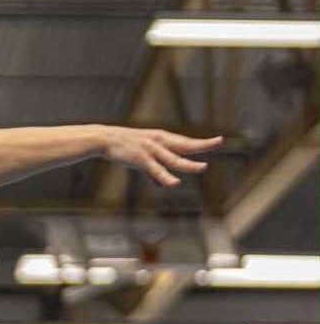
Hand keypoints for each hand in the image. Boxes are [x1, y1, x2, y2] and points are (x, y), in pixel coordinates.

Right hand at [100, 126, 219, 186]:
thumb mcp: (140, 156)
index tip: (218, 140)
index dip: (202, 142)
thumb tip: (161, 184)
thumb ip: (152, 172)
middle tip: (220, 141)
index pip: (185, 141)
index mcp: (161, 138)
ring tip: (203, 168)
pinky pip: (155, 170)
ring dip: (188, 165)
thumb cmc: (122, 147)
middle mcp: (159, 142)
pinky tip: (174, 183)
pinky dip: (165, 177)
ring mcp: (151, 150)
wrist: (103, 139)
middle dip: (203, 144)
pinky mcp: (141, 159)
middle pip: (185, 144)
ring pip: (173, 159)